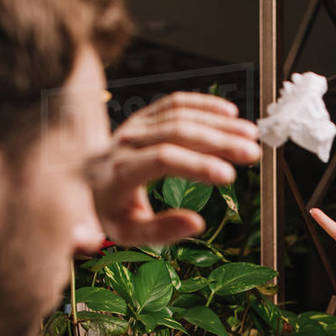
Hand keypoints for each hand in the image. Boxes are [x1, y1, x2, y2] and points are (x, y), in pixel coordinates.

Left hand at [89, 92, 260, 244]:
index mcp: (120, 172)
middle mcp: (126, 142)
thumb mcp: (128, 232)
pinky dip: (204, 105)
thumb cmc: (110, 209)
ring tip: (250, 134)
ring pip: (180, 115)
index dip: (197, 165)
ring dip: (218, 123)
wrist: (83, 180)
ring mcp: (134, 125)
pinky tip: (230, 113)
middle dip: (218, 141)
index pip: (163, 160)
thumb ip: (161, 231)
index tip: (229, 176)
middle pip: (177, 132)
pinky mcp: (143, 116)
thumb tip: (197, 223)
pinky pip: (175, 103)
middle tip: (251, 152)